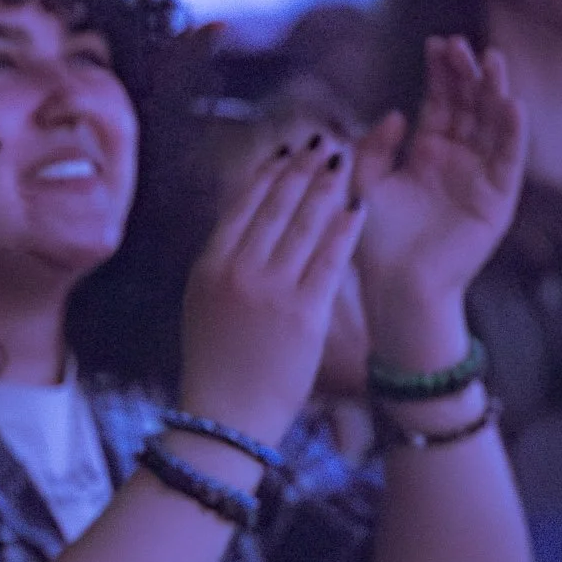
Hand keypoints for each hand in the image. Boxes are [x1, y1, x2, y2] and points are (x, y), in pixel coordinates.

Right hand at [177, 142, 366, 443]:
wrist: (225, 419)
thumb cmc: (216, 366)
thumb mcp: (202, 305)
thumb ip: (222, 264)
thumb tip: (245, 225)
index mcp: (209, 266)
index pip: (243, 206)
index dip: (269, 174)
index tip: (287, 152)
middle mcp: (238, 271)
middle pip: (276, 206)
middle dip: (302, 168)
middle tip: (324, 142)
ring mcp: (271, 291)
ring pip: (304, 225)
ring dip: (327, 187)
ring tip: (346, 160)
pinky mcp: (304, 313)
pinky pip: (329, 260)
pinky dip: (345, 229)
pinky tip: (358, 206)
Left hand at [352, 38, 524, 369]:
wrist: (395, 287)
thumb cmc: (375, 241)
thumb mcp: (365, 184)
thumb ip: (374, 147)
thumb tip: (396, 112)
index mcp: (427, 152)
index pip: (440, 101)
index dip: (440, 73)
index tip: (435, 43)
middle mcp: (458, 160)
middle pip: (469, 105)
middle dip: (466, 73)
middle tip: (461, 44)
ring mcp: (480, 177)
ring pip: (493, 124)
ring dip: (495, 92)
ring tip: (492, 60)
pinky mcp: (497, 199)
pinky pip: (508, 159)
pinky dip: (513, 132)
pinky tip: (511, 104)